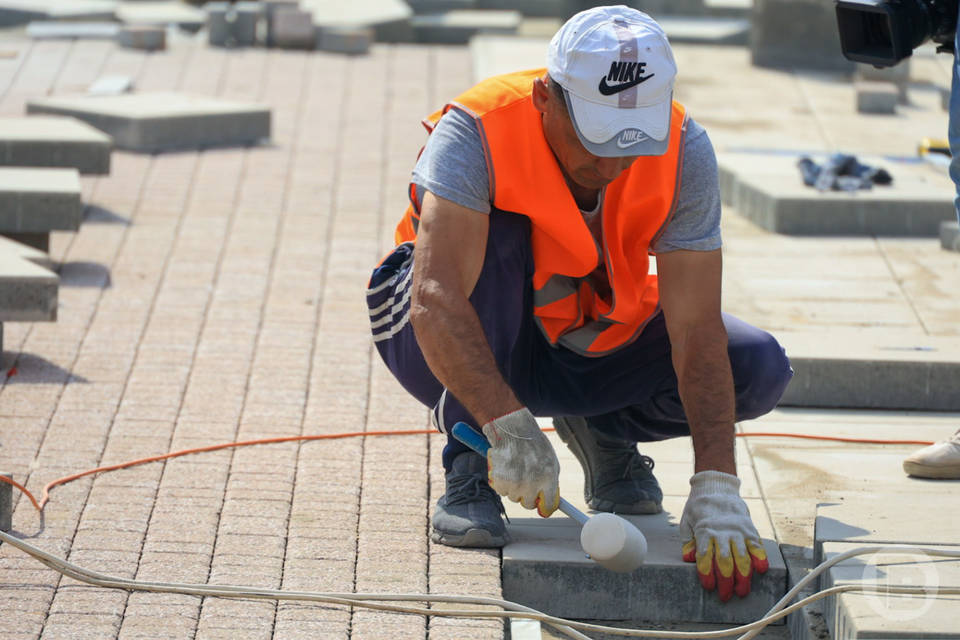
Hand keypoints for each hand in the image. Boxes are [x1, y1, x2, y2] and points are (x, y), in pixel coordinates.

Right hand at [481, 408, 559, 516]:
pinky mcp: (501, 481)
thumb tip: (549, 496)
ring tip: (514, 471)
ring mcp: (516, 484)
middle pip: (528, 504)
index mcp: (548, 478)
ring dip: (514, 488)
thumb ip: (551, 479)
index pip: (548, 504)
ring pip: (513, 497)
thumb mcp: (550, 460)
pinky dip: (502, 484)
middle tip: (525, 485)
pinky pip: (501, 491)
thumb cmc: (533, 443)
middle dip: (527, 497)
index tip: (542, 506)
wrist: (513, 430)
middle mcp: (532, 484)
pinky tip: (505, 470)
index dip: (544, 506)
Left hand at [679, 471, 768, 600]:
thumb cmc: (698, 509)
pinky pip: (756, 544)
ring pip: (742, 556)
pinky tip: (761, 570)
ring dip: (743, 576)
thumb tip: (689, 558)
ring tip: (742, 591)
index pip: (705, 556)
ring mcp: (737, 530)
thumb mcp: (686, 522)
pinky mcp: (749, 528)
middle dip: (726, 581)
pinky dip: (759, 557)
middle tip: (726, 596)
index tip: (709, 587)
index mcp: (704, 531)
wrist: (716, 488)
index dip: (706, 573)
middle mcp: (721, 532)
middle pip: (724, 560)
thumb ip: (688, 541)